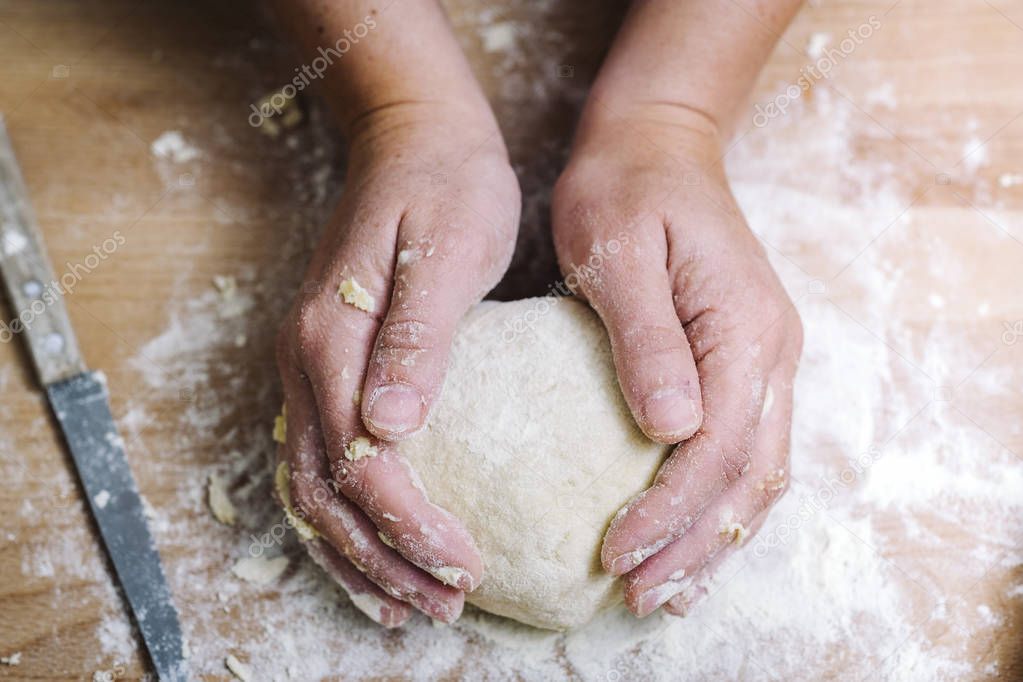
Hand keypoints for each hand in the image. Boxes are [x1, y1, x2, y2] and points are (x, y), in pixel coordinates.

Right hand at [275, 103, 519, 625]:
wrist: (413, 136)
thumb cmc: (445, 186)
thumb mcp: (448, 250)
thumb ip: (417, 338)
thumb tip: (391, 427)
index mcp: (333, 339)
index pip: (361, 464)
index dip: (410, 527)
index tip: (467, 564)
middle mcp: (306, 362)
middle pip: (327, 493)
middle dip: (384, 560)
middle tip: (446, 603)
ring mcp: (309, 367)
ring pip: (314, 488)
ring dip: (359, 555)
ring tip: (410, 603)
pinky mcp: (329, 367)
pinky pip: (321, 462)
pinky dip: (346, 518)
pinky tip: (379, 548)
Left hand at [552, 106, 801, 617]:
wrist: (657, 143)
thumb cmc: (625, 189)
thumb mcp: (618, 253)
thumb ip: (648, 340)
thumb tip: (672, 430)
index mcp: (744, 329)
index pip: (718, 448)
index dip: (669, 512)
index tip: (616, 554)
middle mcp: (771, 353)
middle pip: (749, 475)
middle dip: (694, 544)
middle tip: (637, 597)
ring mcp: (764, 358)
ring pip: (758, 472)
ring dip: (713, 537)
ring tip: (665, 591)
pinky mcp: (742, 361)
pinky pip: (746, 447)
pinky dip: (718, 502)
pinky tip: (686, 535)